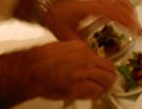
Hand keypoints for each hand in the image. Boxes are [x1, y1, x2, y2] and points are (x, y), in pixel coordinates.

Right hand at [0, 39, 116, 106]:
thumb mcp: (60, 49)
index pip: (99, 57)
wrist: (32, 68)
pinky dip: (97, 94)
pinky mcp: (81, 86)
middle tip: (107, 81)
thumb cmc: (39, 59)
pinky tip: (94, 95)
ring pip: (107, 81)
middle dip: (109, 76)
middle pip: (109, 68)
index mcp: (80, 47)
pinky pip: (97, 92)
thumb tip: (78, 62)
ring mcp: (85, 72)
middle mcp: (86, 58)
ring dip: (106, 87)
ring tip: (103, 90)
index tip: (99, 70)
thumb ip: (72, 55)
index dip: (100, 66)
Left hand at [44, 0, 141, 40]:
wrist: (45, 4)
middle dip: (129, 14)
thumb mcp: (66, 35)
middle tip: (137, 28)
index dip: (125, 19)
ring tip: (133, 19)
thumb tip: (93, 58)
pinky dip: (119, 2)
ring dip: (126, 6)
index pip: (111, 11)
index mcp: (88, 8)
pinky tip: (121, 10)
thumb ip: (80, 46)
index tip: (135, 28)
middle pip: (116, 2)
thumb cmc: (54, 17)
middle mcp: (92, 1)